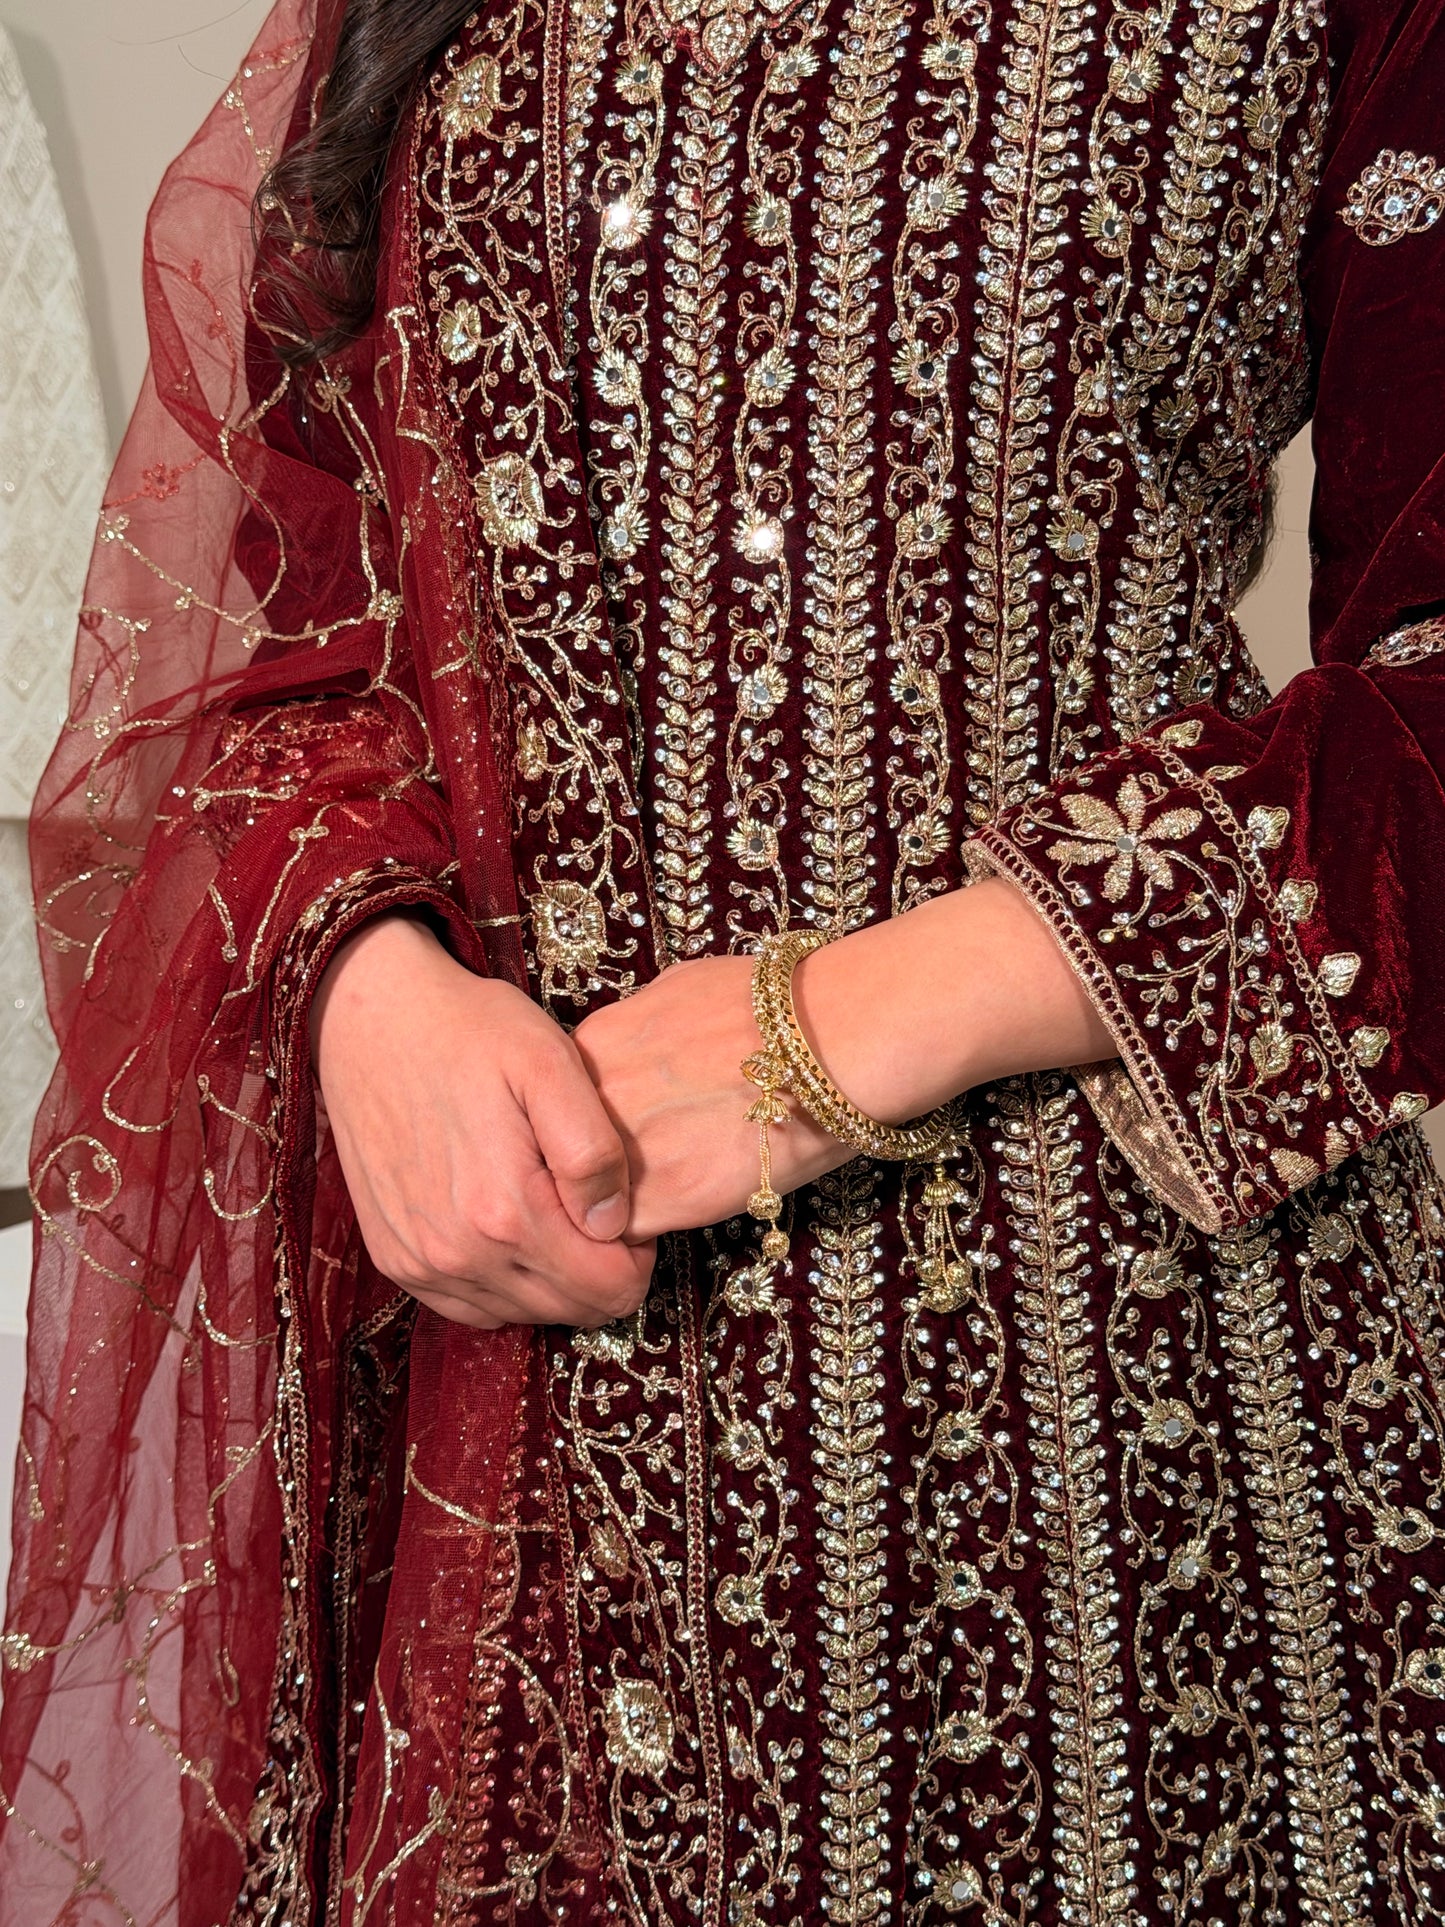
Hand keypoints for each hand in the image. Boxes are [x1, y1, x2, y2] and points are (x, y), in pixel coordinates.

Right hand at [311, 915, 655, 1328]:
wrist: (370, 1018)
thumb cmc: (470, 1030)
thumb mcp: (551, 1063)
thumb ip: (592, 1150)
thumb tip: (613, 1225)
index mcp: (506, 1213)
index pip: (609, 1291)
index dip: (636, 1255)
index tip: (626, 1206)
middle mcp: (458, 1255)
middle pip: (569, 1311)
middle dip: (599, 1269)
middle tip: (591, 1201)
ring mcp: (419, 1263)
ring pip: (523, 1314)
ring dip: (551, 1277)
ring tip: (549, 1204)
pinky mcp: (393, 1260)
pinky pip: (472, 1306)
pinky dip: (504, 1281)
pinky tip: (509, 1227)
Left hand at [572, 955, 850, 1240]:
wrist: (831, 1041)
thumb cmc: (772, 1005)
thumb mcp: (681, 989)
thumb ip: (640, 1025)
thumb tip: (641, 1040)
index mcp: (594, 1046)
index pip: (564, 1101)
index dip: (600, 1117)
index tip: (634, 1120)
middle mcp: (593, 1103)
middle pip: (572, 1150)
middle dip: (603, 1159)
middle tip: (659, 1153)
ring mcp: (623, 1155)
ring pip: (594, 1197)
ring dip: (624, 1198)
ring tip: (681, 1178)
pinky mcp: (663, 1202)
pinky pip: (632, 1231)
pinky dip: (651, 1228)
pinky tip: (693, 1202)